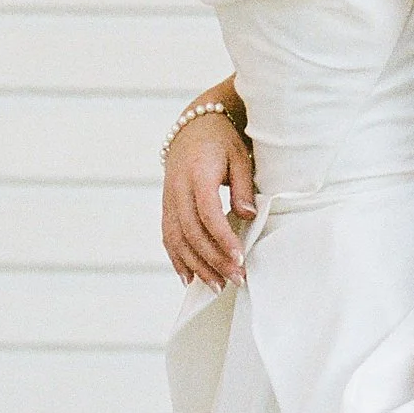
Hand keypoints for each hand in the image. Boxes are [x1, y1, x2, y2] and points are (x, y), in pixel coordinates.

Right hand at [161, 114, 254, 288]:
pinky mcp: (166, 206)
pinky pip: (168, 237)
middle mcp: (177, 188)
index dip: (223, 237)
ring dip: (196, 266)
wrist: (194, 126)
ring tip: (217, 286)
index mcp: (197, 173)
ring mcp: (168, 198)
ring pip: (177, 239)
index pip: (208, 212)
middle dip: (214, 259)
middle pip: (192, 231)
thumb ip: (243, 186)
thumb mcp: (239, 156)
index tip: (240, 257)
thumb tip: (248, 216)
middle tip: (236, 278)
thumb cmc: (222, 140)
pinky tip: (189, 279)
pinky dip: (177, 260)